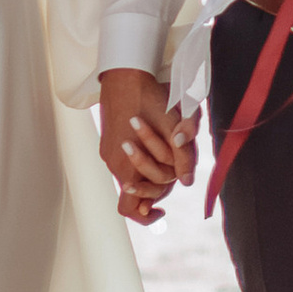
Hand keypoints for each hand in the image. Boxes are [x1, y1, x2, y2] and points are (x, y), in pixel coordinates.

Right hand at [99, 67, 196, 226]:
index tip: (162, 211)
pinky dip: (136, 158)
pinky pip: (122, 161)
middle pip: (134, 192)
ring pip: (128, 174)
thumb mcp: (172, 129)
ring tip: (163, 152)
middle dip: (154, 186)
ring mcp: (107, 152)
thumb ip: (181, 158)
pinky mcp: (106, 141)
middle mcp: (113, 164)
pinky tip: (148, 141)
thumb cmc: (150, 100)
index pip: (129, 210)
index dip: (145, 217)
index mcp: (127, 167)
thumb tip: (187, 181)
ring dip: (146, 169)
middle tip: (172, 174)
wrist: (125, 74)